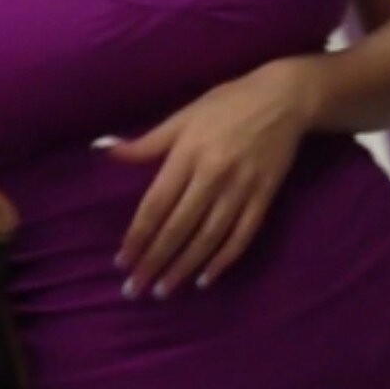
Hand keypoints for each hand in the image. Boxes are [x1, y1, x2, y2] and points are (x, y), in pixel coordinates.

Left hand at [110, 60, 311, 297]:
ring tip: (163, 291)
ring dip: (183, 268)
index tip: (122, 261)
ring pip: (207, 239)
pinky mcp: (264, 198)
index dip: (137, 236)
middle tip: (135, 290)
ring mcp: (240, 189)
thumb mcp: (183, 116)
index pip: (155, 205)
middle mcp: (212, 176)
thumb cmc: (226, 105)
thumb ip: (146, 143)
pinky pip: (241, 237)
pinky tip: (205, 280)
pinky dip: (223, 261)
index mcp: (187, 155)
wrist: (284, 97)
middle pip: (178, 229)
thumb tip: (104, 150)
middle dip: (154, 262)